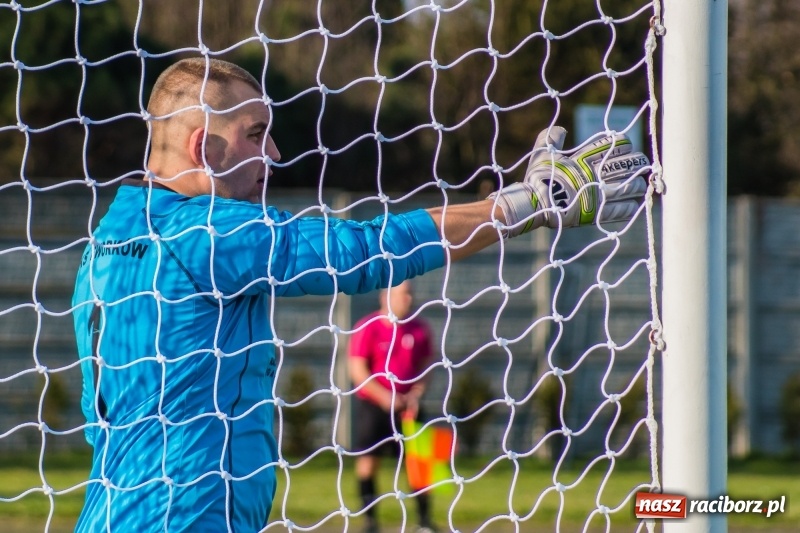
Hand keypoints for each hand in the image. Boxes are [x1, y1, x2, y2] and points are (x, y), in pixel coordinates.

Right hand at [490, 126, 648, 235]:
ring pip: (631, 187)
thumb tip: (561, 130)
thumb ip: (552, 138)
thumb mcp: (542, 153)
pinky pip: (622, 210)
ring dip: (638, 186)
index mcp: (587, 159)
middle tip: (640, 165)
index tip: (626, 147)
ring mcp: (599, 195)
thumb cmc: (538, 178)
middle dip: (639, 163)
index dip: (625, 144)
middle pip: (630, 165)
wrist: (535, 204)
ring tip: (640, 185)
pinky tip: (635, 204)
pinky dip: (631, 207)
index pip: (617, 145)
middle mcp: (597, 175)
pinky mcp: (598, 214)